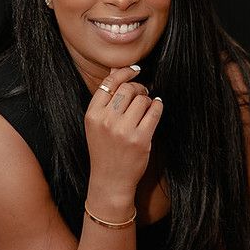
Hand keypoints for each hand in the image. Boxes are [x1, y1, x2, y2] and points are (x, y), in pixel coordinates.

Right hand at [84, 66, 162, 201]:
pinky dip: (157, 106)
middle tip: (142, 92)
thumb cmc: (104, 148)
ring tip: (146, 106)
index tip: (135, 70)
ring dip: (148, 99)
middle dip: (138, 87)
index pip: (110, 83)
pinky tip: (156, 107)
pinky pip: (154, 112)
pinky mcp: (140, 139)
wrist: (110, 180)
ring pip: (142, 99)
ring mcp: (123, 131)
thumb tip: (116, 68)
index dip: (125, 72)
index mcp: (92, 114)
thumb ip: (106, 97)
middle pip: (128, 89)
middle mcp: (106, 121)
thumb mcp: (97, 123)